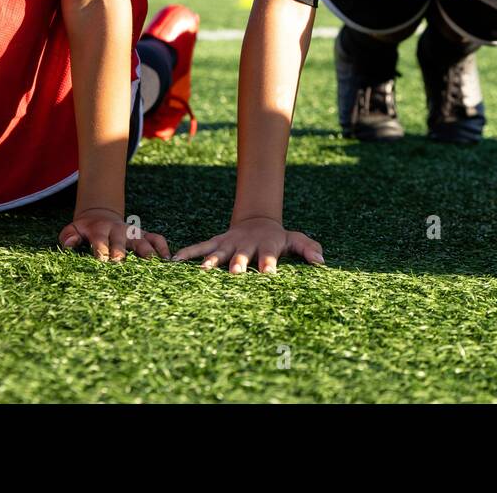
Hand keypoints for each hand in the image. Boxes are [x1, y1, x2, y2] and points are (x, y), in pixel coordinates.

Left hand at [59, 208, 169, 261]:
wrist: (100, 215)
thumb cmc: (85, 229)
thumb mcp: (72, 229)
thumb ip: (68, 237)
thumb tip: (69, 244)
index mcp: (100, 229)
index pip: (100, 239)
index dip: (102, 249)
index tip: (103, 260)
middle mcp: (119, 230)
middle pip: (122, 241)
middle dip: (123, 252)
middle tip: (124, 264)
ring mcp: (133, 232)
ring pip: (142, 240)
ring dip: (148, 251)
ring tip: (155, 264)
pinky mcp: (144, 234)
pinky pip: (156, 238)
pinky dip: (163, 247)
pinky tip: (168, 261)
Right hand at [171, 216, 324, 272]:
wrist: (258, 221)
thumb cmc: (279, 237)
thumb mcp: (296, 240)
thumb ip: (309, 248)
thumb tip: (322, 262)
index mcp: (267, 245)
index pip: (269, 256)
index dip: (268, 264)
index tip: (268, 274)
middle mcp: (246, 244)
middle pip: (241, 255)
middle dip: (238, 264)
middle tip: (235, 273)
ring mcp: (229, 243)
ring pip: (219, 252)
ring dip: (211, 261)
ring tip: (202, 271)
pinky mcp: (216, 242)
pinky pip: (200, 247)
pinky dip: (188, 253)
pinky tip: (174, 261)